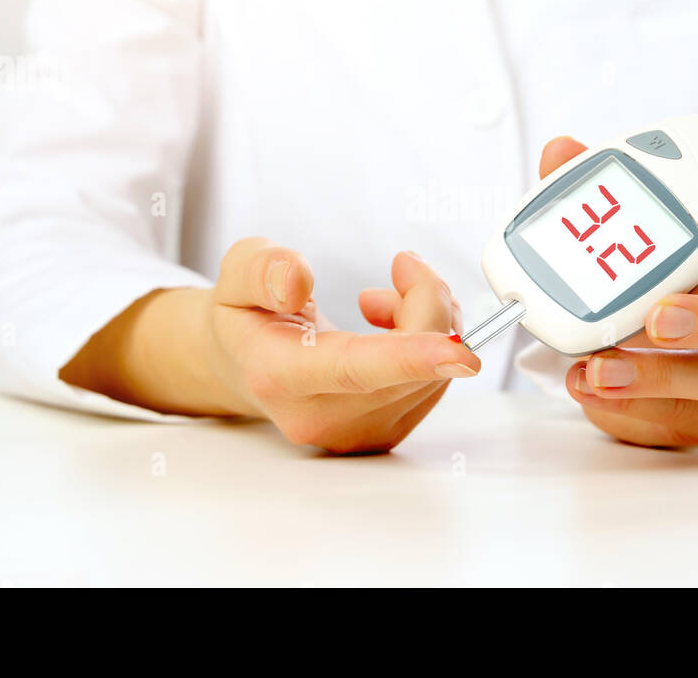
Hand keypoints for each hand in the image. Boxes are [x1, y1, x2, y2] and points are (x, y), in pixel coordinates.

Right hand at [62, 238, 478, 453]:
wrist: (245, 363)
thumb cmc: (247, 316)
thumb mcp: (236, 273)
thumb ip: (263, 270)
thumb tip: (297, 279)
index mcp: (280, 374)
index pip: (354, 369)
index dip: (411, 357)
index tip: (460, 353)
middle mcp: (318, 416)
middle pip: (409, 366)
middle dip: (427, 302)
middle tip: (406, 263)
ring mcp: (353, 433)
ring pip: (431, 377)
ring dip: (431, 323)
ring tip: (389, 297)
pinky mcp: (381, 435)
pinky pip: (433, 388)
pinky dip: (431, 348)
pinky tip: (396, 325)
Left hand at [539, 136, 697, 447]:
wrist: (648, 346)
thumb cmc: (663, 276)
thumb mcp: (641, 233)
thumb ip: (605, 194)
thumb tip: (561, 150)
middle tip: (658, 316)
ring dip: (659, 374)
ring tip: (599, 367)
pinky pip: (680, 417)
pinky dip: (629, 406)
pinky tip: (588, 387)